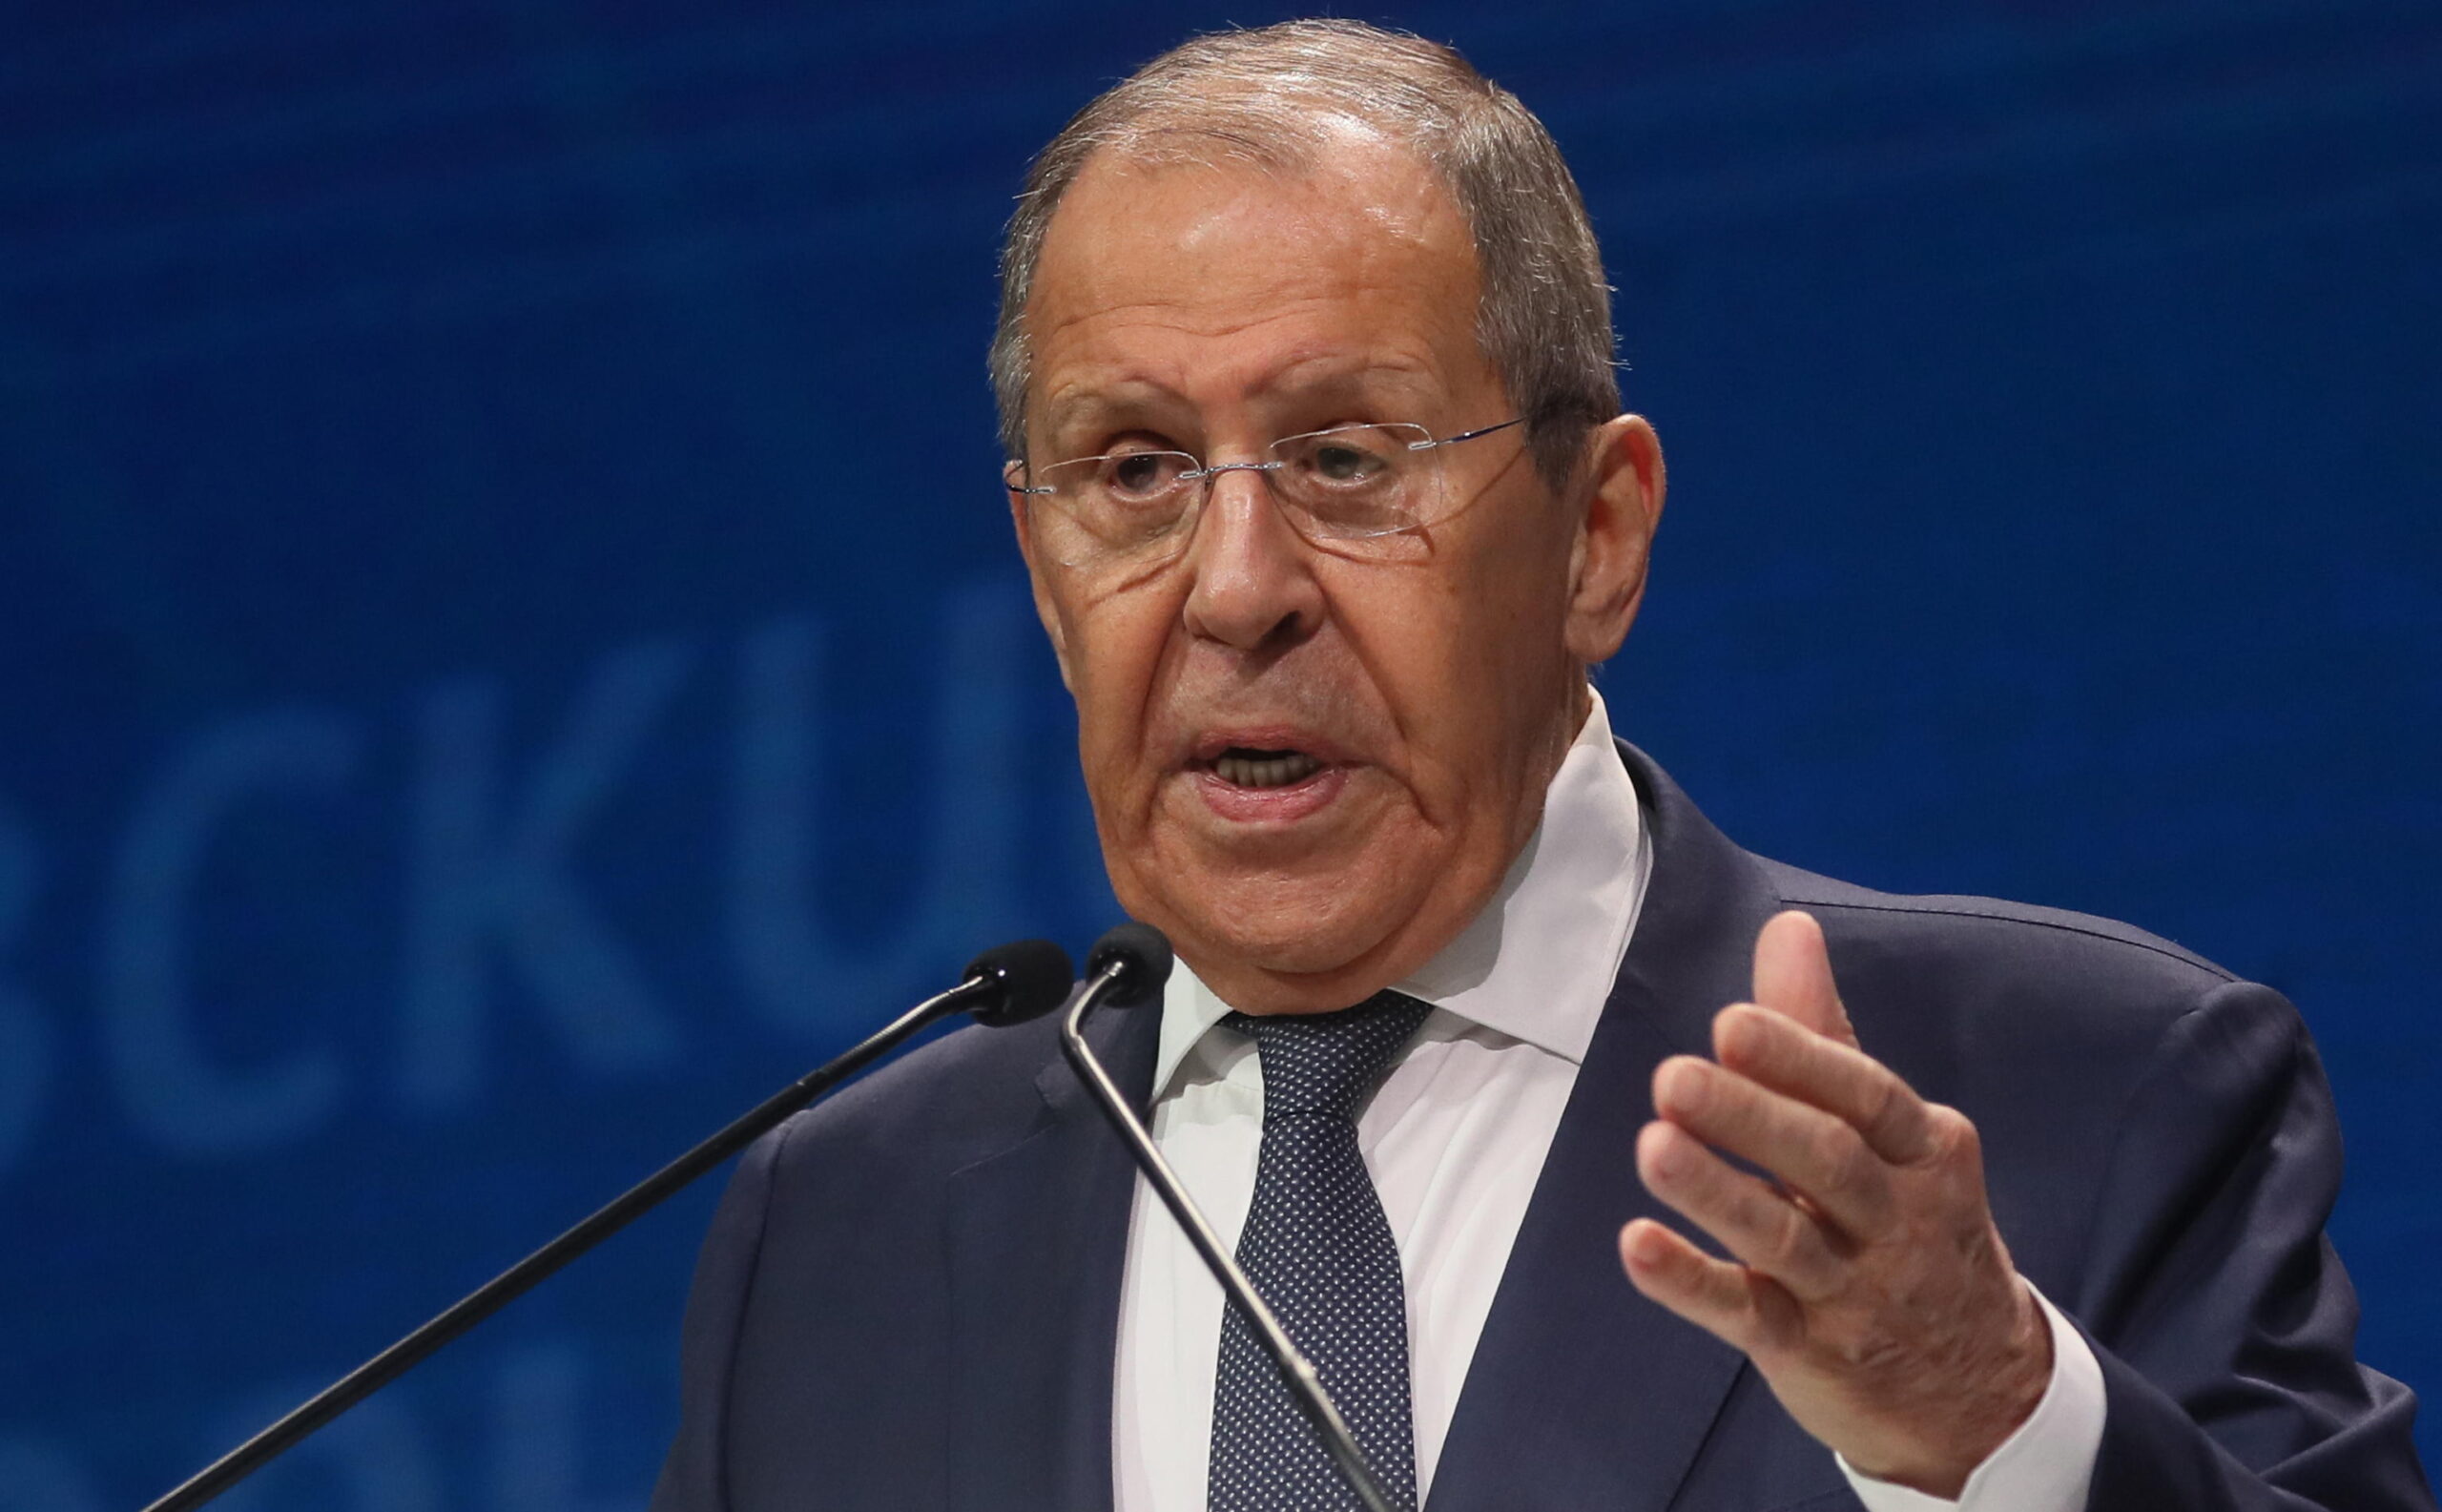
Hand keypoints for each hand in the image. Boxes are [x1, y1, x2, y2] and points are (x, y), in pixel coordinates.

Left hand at [1618, 910, 2050, 1496]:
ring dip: (1715, 1193)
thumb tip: (1788, 926)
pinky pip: (1751, 1317)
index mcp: (1921, 1151)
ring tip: (1652, 1147)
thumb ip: (1825, 1033)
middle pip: (1827, 1162)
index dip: (1799, 1059)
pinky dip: (1693, 1283)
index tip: (1731, 1021)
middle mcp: (1897, 1219)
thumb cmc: (1914, 1225)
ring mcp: (1855, 1291)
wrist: (1980, 1387)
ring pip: (1784, 1239)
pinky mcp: (1812, 1352)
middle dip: (1751, 1118)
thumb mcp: (1893, 1134)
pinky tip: (1638, 1247)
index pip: (1865, 1097)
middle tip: (1673, 1078)